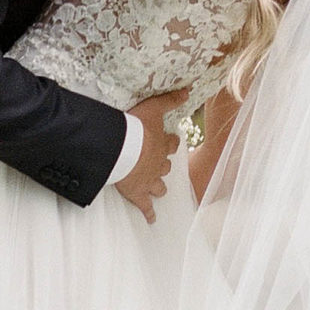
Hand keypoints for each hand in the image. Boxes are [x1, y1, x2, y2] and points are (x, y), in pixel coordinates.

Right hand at [116, 86, 187, 223]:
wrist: (121, 148)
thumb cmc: (134, 127)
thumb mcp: (153, 108)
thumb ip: (169, 100)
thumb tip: (188, 90)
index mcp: (161, 145)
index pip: (171, 144)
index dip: (171, 143)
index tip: (171, 141)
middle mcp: (158, 164)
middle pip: (165, 167)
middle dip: (163, 166)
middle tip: (160, 165)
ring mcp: (149, 181)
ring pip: (158, 187)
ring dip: (159, 188)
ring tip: (158, 190)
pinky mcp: (137, 193)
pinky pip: (145, 206)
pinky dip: (149, 213)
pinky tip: (152, 220)